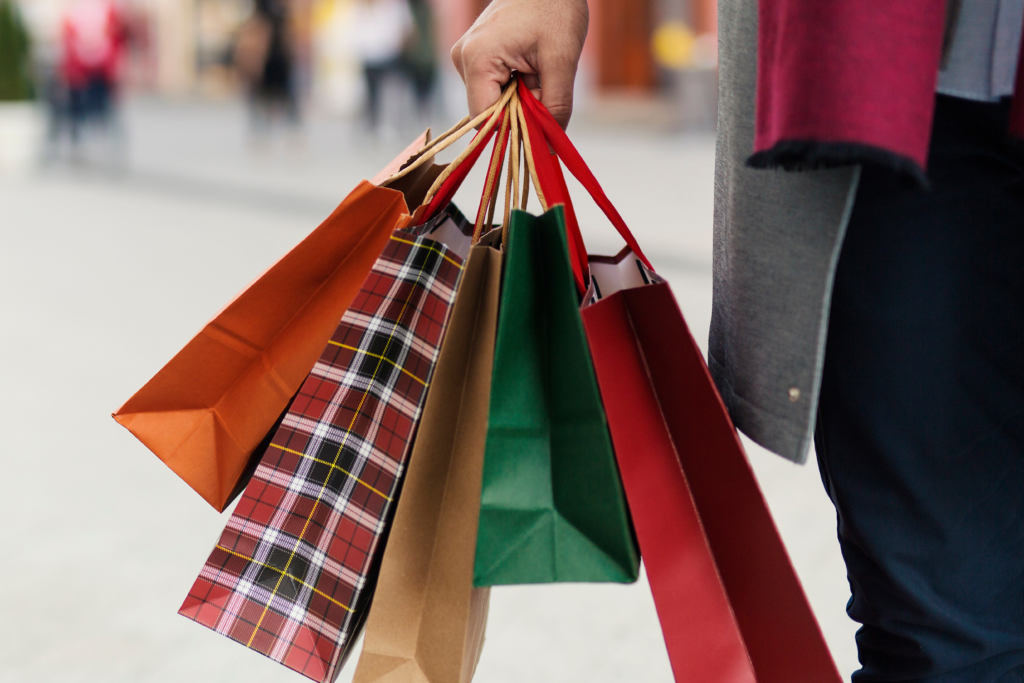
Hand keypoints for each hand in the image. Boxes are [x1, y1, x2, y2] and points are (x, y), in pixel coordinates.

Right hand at [450, 0, 587, 128]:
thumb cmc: (555, 8)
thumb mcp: (563, 60)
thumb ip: (555, 106)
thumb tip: (548, 145)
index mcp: (477, 60)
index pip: (485, 120)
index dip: (513, 129)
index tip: (539, 125)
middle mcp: (463, 59)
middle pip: (489, 112)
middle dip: (519, 111)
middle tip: (546, 86)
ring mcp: (466, 57)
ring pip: (492, 101)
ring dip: (519, 98)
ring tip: (538, 69)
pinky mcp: (474, 56)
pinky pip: (493, 86)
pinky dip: (515, 86)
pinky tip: (529, 66)